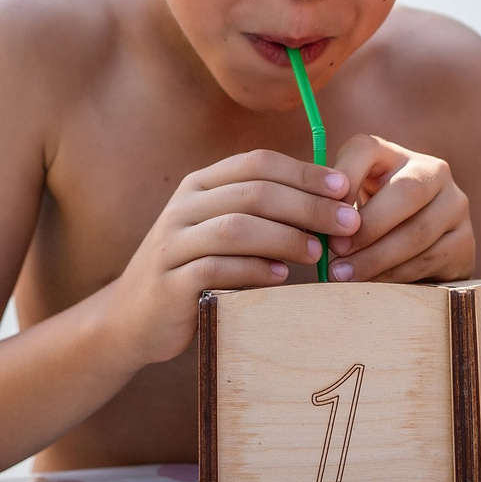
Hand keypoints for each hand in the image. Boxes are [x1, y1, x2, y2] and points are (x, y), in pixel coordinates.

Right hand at [109, 149, 358, 361]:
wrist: (133, 319)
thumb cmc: (196, 271)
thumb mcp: (224, 232)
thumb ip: (264, 214)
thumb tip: (332, 204)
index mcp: (200, 185)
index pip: (257, 163)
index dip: (304, 172)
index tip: (345, 189)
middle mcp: (183, 207)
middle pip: (253, 193)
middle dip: (307, 205)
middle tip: (346, 224)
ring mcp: (172, 244)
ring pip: (236, 227)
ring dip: (285, 237)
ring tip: (318, 252)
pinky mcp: (170, 283)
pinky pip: (216, 269)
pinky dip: (254, 271)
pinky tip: (281, 277)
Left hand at [322, 133, 473, 283]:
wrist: (418, 249)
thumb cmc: (369, 222)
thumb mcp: (350, 204)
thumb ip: (332, 206)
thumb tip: (312, 226)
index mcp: (393, 153)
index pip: (365, 149)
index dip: (343, 178)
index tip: (323, 214)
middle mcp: (432, 170)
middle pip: (405, 192)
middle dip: (367, 227)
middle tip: (336, 252)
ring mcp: (455, 204)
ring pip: (417, 232)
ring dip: (377, 258)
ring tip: (345, 275)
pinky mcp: (465, 240)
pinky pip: (430, 260)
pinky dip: (397, 275)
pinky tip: (373, 284)